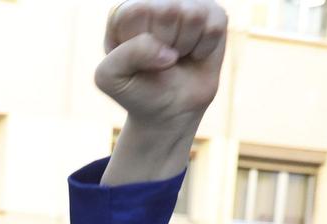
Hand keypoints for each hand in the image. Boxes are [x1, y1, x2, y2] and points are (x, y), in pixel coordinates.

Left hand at [98, 1, 226, 126]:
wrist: (168, 109)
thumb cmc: (136, 89)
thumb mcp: (112, 77)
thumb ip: (127, 55)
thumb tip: (168, 52)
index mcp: (125, 11)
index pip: (137, 11)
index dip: (141, 43)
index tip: (137, 59)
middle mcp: (157, 1)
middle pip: (168, 10)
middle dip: (165, 44)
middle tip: (160, 59)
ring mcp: (187, 4)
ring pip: (193, 15)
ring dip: (185, 46)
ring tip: (176, 56)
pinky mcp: (213, 14)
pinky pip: (214, 26)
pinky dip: (204, 48)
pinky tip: (194, 54)